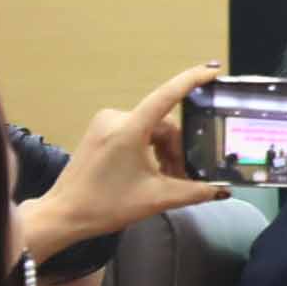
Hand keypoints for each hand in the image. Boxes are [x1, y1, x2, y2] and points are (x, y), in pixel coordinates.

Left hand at [18, 62, 229, 257]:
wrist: (64, 215)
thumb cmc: (105, 206)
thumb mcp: (157, 198)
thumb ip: (195, 191)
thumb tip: (222, 191)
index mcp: (129, 129)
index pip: (167, 95)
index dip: (192, 80)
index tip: (212, 70)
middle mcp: (116, 119)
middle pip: (163, 125)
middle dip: (177, 149)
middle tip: (184, 176)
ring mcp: (105, 124)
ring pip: (151, 130)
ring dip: (163, 152)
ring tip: (166, 179)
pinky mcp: (100, 132)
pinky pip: (136, 133)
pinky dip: (149, 150)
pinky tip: (150, 172)